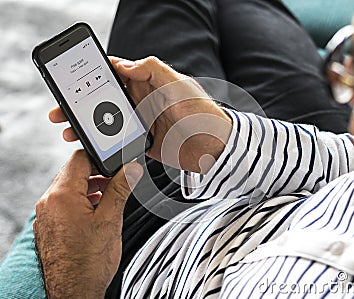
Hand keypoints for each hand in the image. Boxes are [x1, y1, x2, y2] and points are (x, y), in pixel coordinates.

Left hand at [33, 150, 142, 297]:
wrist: (74, 290)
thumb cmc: (88, 261)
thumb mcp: (111, 219)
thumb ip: (121, 188)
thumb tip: (131, 169)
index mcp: (62, 195)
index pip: (79, 158)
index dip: (100, 156)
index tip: (115, 162)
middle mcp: (49, 202)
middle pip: (74, 172)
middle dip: (97, 173)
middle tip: (117, 180)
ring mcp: (47, 214)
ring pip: (70, 187)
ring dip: (90, 188)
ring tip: (110, 197)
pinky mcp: (49, 225)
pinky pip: (65, 202)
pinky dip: (81, 200)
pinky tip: (97, 210)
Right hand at [49, 56, 232, 172]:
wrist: (215, 148)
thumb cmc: (202, 113)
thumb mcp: (179, 85)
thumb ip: (153, 71)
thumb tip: (124, 65)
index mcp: (149, 84)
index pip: (117, 74)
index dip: (94, 75)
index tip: (72, 80)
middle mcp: (142, 102)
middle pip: (104, 99)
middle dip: (81, 104)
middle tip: (60, 111)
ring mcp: (141, 123)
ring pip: (107, 121)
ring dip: (87, 125)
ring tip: (69, 131)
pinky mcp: (143, 143)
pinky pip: (118, 141)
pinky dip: (102, 143)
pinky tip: (89, 146)